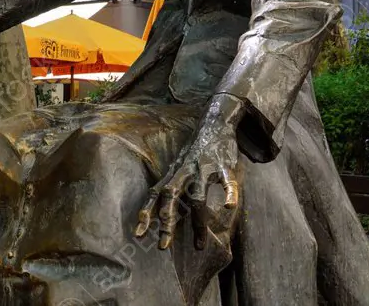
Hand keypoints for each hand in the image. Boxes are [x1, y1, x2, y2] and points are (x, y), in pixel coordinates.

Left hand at [134, 93, 244, 249]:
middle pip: (170, 197)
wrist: (214, 123)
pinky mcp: (223, 165)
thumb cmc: (194, 151)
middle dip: (166, 221)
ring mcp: (203, 168)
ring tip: (198, 244)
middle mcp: (184, 171)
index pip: (155, 194)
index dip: (146, 212)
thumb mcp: (178, 167)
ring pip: (197, 197)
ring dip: (197, 222)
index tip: (138, 233)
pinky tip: (230, 206)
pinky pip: (226, 181)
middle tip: (162, 245)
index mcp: (173, 173)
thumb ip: (171, 188)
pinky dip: (229, 193)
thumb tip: (160, 213)